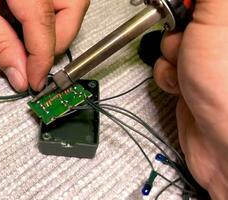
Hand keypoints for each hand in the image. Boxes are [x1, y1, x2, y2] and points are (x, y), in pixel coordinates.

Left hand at [0, 0, 89, 91]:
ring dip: (53, 33)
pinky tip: (19, 31)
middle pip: (71, 8)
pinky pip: (52, 6)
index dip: (42, 56)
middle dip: (56, 41)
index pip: (43, 20)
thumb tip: (20, 73)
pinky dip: (40, 25)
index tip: (35, 80)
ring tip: (24, 44)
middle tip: (34, 62)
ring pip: (68, 7)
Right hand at [153, 0, 227, 197]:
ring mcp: (207, 61)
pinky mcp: (191, 79)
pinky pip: (167, 66)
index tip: (182, 6)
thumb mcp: (218, 20)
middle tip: (186, 38)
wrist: (221, 141)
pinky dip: (168, 76)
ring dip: (172, 56)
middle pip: (186, 18)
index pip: (202, 3)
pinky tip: (182, 87)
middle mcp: (222, 41)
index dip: (189, 3)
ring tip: (186, 71)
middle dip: (178, 29)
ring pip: (172, 42)